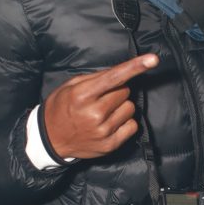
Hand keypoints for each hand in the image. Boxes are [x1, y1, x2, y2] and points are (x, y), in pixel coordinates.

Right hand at [43, 54, 158, 159]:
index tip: (153, 59)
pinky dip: (124, 122)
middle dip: (117, 91)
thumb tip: (122, 72)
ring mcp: (103, 131)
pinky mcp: (110, 144)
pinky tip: (110, 124)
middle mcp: (94, 113)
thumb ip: (95, 78)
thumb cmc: (61, 108)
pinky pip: (132, 125)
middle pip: (125, 91)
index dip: (135, 66)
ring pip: (130, 108)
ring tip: (104, 112)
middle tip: (101, 98)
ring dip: (121, 107)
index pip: (114, 77)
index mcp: (82, 95)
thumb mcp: (70, 86)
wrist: (50, 139)